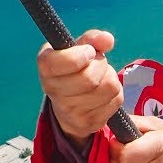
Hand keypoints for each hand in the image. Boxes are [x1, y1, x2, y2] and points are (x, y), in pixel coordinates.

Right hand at [35, 29, 123, 148]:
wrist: (69, 106)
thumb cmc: (75, 69)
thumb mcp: (78, 48)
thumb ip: (92, 39)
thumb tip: (107, 40)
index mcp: (46, 66)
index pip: (61, 62)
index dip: (80, 56)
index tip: (89, 52)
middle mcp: (52, 90)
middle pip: (89, 78)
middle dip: (101, 65)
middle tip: (96, 63)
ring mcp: (69, 111)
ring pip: (107, 88)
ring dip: (110, 78)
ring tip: (100, 78)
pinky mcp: (88, 123)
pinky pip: (115, 101)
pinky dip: (115, 94)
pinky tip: (103, 93)